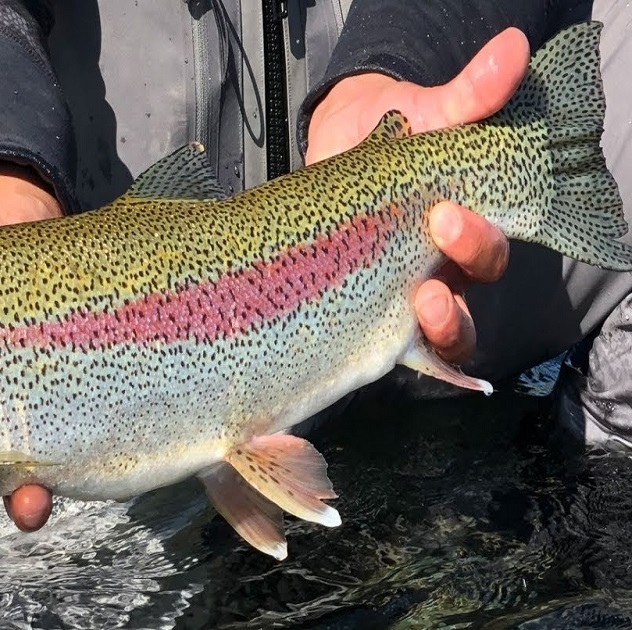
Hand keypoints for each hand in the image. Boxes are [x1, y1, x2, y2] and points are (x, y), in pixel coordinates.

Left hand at [306, 27, 526, 362]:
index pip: (486, 255)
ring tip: (412, 312)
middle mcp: (436, 270)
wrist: (339, 141)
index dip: (475, 245)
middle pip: (461, 308)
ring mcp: (395, 291)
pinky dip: (375, 355)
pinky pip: (374, 342)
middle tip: (425, 284)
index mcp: (460, 231)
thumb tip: (511, 48)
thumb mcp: (426, 113)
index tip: (446, 214)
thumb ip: (468, 95)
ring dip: (427, 332)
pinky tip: (361, 361)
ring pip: (429, 336)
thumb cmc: (392, 132)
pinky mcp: (356, 304)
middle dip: (451, 303)